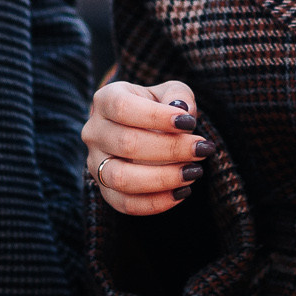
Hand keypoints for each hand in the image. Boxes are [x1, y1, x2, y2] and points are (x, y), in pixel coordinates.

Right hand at [81, 78, 210, 215]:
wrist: (142, 130)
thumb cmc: (158, 107)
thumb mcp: (169, 92)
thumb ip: (178, 95)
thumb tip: (183, 110)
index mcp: (105, 100)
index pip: (123, 108)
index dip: (156, 117)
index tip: (189, 123)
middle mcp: (94, 132)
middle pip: (127, 144)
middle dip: (170, 149)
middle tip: (201, 149)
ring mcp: (95, 164)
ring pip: (122, 178)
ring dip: (162, 179)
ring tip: (193, 172)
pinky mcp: (105, 191)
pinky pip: (126, 204)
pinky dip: (156, 203)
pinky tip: (182, 191)